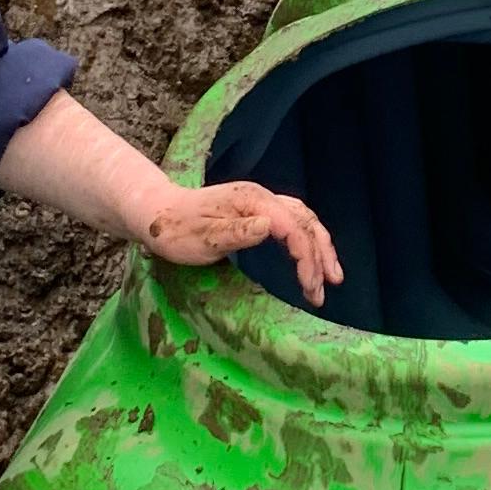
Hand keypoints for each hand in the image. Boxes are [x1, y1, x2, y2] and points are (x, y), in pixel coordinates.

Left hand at [136, 179, 343, 301]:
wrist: (158, 213)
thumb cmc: (176, 230)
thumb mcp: (202, 237)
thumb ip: (235, 233)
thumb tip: (268, 228)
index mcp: (253, 201)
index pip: (292, 227)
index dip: (306, 257)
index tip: (309, 287)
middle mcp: (263, 198)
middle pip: (305, 222)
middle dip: (320, 257)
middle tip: (323, 291)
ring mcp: (262, 203)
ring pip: (304, 220)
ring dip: (321, 248)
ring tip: (332, 277)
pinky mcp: (259, 211)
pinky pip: (295, 222)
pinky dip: (309, 240)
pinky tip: (314, 256)